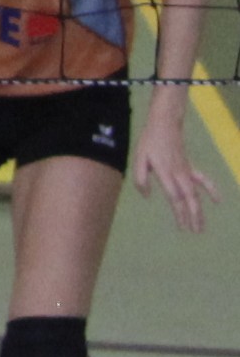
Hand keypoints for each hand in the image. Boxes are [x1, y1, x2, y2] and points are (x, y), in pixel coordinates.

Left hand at [130, 110, 216, 234]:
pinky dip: (211, 190)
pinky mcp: (188, 168)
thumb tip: (148, 196)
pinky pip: (202, 180)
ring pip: (195, 193)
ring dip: (199, 209)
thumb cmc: (149, 142)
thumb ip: (141, 179)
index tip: (183, 226)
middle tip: (195, 232)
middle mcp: (178, 174)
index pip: (175, 196)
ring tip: (202, 226)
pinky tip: (217, 201)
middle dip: (193, 216)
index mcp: (166, 173)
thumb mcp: (138, 159)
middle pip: (188, 198)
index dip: (180, 212)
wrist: (165, 124)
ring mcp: (185, 171)